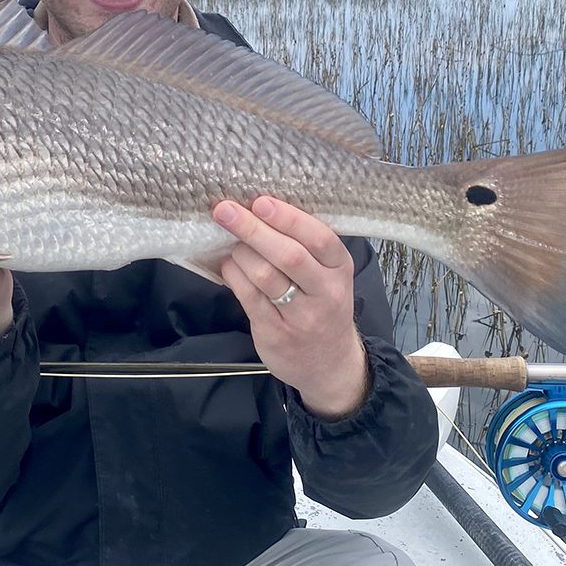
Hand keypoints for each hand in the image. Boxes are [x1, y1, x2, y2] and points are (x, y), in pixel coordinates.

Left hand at [213, 196, 368, 419]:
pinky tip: (229, 265)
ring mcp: (301, 317)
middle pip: (288, 255)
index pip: (319, 238)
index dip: (289, 218)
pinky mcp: (275, 333)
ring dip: (241, 252)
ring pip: (265, 275)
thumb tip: (259, 208)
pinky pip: (249, 297)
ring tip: (231, 242)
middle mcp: (326, 293)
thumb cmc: (322, 306)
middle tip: (225, 209)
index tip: (261, 201)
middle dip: (253, 229)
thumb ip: (305, 247)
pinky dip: (233, 275)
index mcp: (340, 269)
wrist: (329, 363)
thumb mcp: (328, 276)